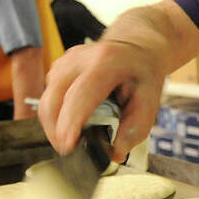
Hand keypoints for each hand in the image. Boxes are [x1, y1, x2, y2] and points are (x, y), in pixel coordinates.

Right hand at [38, 40, 165, 160]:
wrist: (135, 46)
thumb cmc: (143, 73)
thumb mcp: (151, 99)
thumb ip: (136, 128)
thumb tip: (115, 152)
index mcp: (105, 63)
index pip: (79, 96)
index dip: (70, 124)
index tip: (67, 147)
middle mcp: (79, 59)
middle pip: (53, 101)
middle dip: (57, 133)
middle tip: (72, 152)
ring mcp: (64, 62)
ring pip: (46, 102)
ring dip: (55, 126)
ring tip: (75, 138)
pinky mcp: (57, 69)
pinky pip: (48, 98)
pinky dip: (56, 116)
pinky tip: (74, 121)